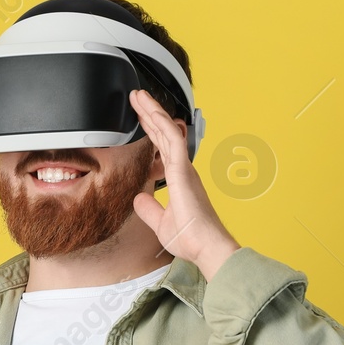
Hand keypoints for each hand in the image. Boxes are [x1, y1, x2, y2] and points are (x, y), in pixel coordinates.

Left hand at [127, 90, 239, 279]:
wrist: (206, 248)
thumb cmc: (192, 238)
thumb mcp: (161, 223)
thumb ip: (149, 209)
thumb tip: (138, 197)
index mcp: (179, 179)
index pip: (161, 148)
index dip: (150, 130)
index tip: (140, 117)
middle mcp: (183, 170)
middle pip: (163, 135)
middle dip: (149, 114)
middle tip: (137, 98)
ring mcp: (184, 169)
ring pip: (167, 131)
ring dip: (153, 112)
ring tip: (139, 97)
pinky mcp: (184, 172)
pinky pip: (173, 142)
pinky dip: (162, 125)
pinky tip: (152, 112)